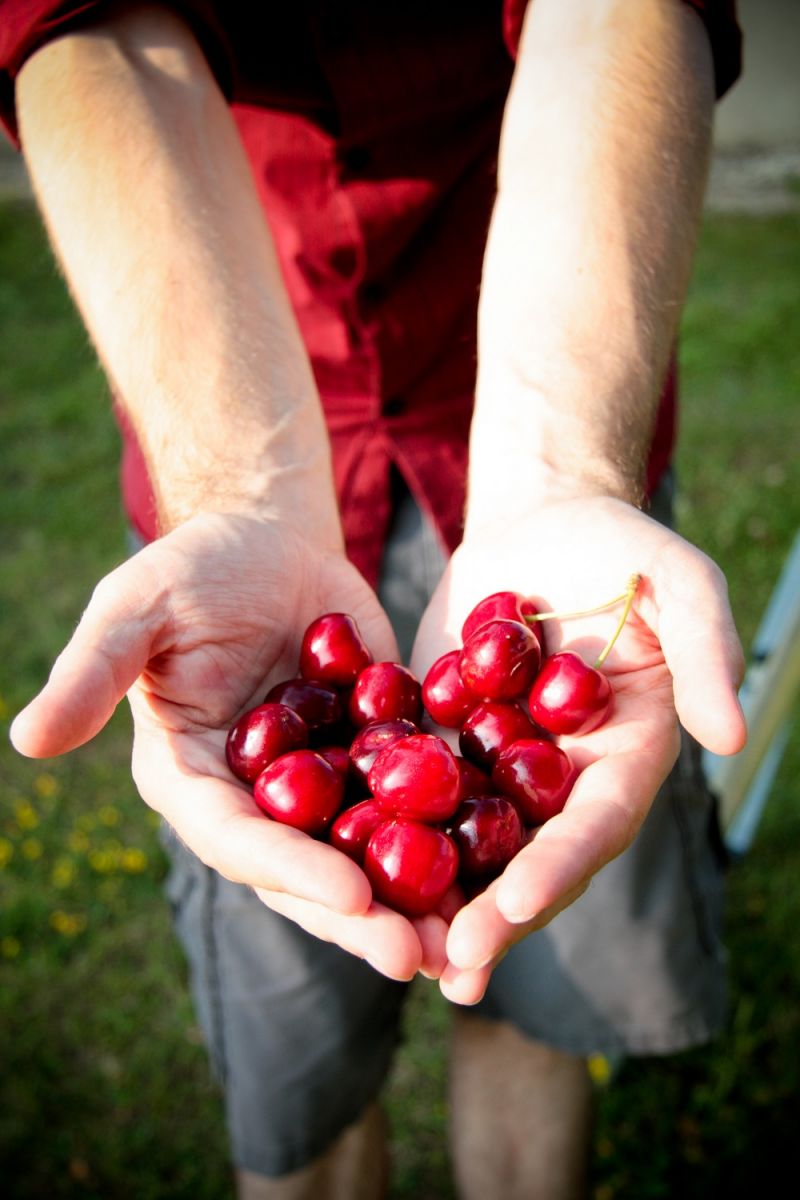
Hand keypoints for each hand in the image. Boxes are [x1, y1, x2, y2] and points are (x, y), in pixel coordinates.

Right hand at [10, 513, 446, 980]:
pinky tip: (502, 864)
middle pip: (309, 870)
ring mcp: (321, 785)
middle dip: (363, 917)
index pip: (238, 837)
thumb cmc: (193, 565)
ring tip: (471, 942)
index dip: (289, 868)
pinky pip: (415, 802)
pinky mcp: (375, 757)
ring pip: (370, 854)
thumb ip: (95, 669)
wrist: (269, 541)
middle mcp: (257, 799)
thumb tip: (26, 739)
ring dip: (417, 901)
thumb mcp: (138, 604)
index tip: (348, 896)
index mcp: (194, 779)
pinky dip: (453, 836)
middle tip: (424, 958)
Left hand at [410, 493, 746, 1003]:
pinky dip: (391, 840)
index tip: (516, 901)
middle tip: (451, 963)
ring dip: (440, 904)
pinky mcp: (447, 746)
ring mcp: (503, 768)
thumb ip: (705, 647)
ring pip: (473, 849)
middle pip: (533, 858)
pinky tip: (349, 878)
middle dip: (495, 914)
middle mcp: (566, 778)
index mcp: (625, 752)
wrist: (537, 526)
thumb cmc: (613, 544)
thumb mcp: (673, 576)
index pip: (597, 821)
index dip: (561, 865)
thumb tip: (731, 737)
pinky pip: (419, 800)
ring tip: (400, 956)